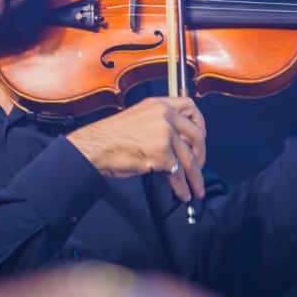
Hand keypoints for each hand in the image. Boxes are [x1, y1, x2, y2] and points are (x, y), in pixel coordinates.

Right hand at [66, 97, 205, 203]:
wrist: (96, 146)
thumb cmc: (110, 136)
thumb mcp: (138, 119)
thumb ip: (159, 123)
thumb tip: (177, 142)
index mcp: (158, 104)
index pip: (190, 106)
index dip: (199, 123)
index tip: (200, 137)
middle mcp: (165, 116)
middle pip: (196, 135)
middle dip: (201, 155)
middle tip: (199, 167)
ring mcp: (165, 134)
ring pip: (189, 157)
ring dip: (195, 176)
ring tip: (196, 188)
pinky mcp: (162, 153)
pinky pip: (177, 173)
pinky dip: (181, 186)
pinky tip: (181, 192)